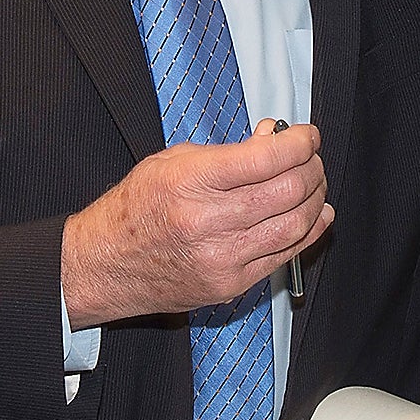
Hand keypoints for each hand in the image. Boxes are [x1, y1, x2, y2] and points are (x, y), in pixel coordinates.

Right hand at [61, 119, 331, 328]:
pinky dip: (309, 231)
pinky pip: (285, 255)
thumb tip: (274, 140)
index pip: (268, 158)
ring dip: (315, 198)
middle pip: (289, 190)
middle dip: (311, 167)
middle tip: (310, 157)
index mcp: (189, 181)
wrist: (104, 265)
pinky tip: (315, 215)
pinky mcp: (231, 284)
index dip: (299, 142)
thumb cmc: (135, 209)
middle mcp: (207, 221)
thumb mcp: (171, 162)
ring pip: (295, 224)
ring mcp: (222, 258)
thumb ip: (227, 152)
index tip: (306, 135)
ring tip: (313, 183)